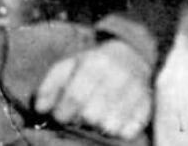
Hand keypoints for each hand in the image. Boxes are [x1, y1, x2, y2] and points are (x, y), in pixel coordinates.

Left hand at [34, 38, 151, 139]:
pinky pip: (129, 131)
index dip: (62, 112)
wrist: (132, 55)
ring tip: (98, 116)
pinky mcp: (147, 106)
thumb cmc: (94, 64)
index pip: (74, 98)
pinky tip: (115, 119)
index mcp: (95, 63)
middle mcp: (117, 76)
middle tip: (81, 114)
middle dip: (81, 119)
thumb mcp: (70, 65)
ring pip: (110, 126)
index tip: (61, 115)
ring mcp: (135, 91)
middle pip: (91, 115)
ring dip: (99, 126)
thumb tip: (40, 109)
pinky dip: (119, 130)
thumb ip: (51, 85)